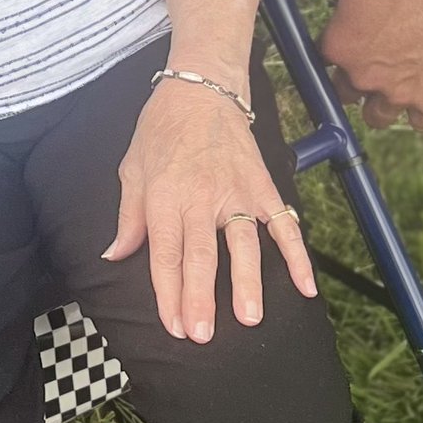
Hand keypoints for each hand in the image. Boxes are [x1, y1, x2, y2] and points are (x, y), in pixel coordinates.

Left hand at [104, 77, 317, 343]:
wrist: (202, 87)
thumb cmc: (161, 129)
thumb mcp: (132, 168)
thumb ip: (128, 217)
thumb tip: (115, 255)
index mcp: (164, 197)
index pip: (166, 255)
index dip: (168, 294)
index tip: (174, 327)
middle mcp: (201, 198)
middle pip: (201, 256)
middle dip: (201, 298)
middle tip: (203, 335)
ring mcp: (236, 193)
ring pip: (243, 244)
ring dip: (247, 281)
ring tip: (249, 318)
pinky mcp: (264, 186)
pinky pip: (283, 224)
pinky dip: (297, 254)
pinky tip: (307, 286)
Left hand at [319, 0, 422, 130]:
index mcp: (340, 46)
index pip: (322, 59)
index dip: (335, 49)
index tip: (347, 41)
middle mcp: (363, 77)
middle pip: (345, 93)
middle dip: (352, 80)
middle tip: (369, 63)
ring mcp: (397, 93)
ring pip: (377, 117)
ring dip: (379, 104)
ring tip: (390, 87)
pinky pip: (420, 123)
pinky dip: (420, 113)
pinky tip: (421, 96)